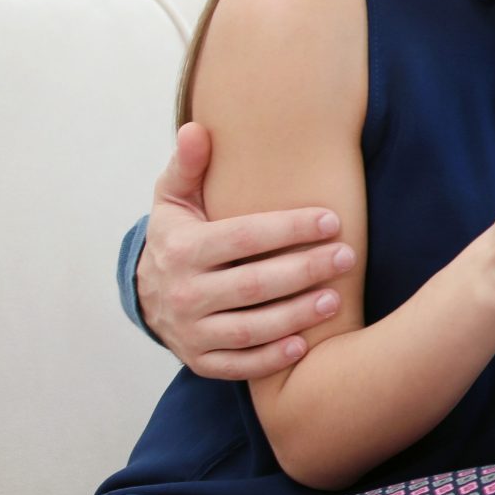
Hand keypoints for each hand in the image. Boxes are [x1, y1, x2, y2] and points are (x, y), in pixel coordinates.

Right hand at [138, 122, 355, 380]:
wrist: (147, 292)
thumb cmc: (179, 234)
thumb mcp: (174, 199)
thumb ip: (189, 166)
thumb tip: (199, 129)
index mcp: (181, 249)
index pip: (241, 237)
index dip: (288, 229)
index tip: (332, 219)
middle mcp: (182, 294)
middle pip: (252, 284)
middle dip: (303, 270)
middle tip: (347, 257)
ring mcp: (190, 331)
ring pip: (248, 328)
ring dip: (295, 316)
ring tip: (335, 300)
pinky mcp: (200, 360)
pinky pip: (237, 365)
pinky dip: (269, 359)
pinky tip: (303, 345)